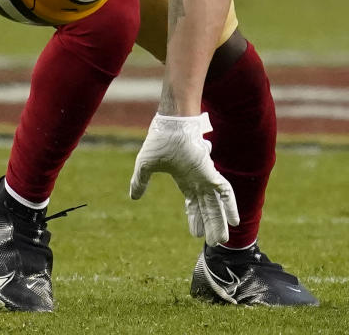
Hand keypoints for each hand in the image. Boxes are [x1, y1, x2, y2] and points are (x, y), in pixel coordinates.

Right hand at [129, 112, 238, 245]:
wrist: (170, 124)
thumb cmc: (159, 141)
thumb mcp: (145, 165)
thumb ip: (140, 182)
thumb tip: (133, 197)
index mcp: (185, 180)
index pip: (192, 204)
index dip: (194, 218)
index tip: (196, 234)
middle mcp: (197, 181)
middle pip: (206, 209)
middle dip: (210, 225)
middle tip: (213, 243)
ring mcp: (205, 178)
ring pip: (216, 205)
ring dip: (220, 222)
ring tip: (223, 241)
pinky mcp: (210, 173)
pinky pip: (225, 192)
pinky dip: (230, 207)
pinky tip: (234, 221)